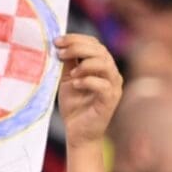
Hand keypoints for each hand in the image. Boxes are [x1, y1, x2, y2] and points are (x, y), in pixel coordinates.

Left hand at [56, 34, 122, 148]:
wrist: (78, 133)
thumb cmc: (74, 106)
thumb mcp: (67, 79)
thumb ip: (68, 62)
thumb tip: (60, 44)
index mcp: (102, 66)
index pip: (94, 44)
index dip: (76, 39)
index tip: (57, 41)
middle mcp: (112, 73)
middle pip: (100, 50)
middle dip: (77, 47)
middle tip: (59, 53)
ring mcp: (114, 87)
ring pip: (105, 64)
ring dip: (85, 64)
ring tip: (70, 73)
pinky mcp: (111, 100)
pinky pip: (103, 85)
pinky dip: (88, 81)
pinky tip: (75, 84)